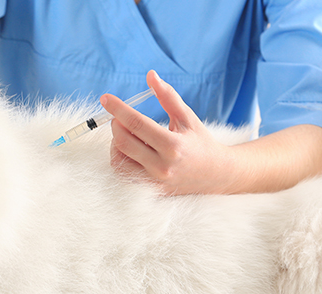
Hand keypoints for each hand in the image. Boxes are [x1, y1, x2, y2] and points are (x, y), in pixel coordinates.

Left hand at [101, 70, 235, 194]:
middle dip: (116, 125)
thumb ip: (168, 96)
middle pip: (124, 142)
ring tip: (128, 134)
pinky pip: (124, 173)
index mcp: (173, 145)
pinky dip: (121, 158)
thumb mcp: (187, 117)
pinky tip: (130, 149)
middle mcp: (162, 166)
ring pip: (119, 160)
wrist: (216, 174)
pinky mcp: (149, 189)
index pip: (137, 124)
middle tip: (119, 117)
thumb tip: (150, 75)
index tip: (105, 98)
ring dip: (116, 142)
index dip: (118, 109)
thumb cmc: (200, 142)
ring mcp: (154, 181)